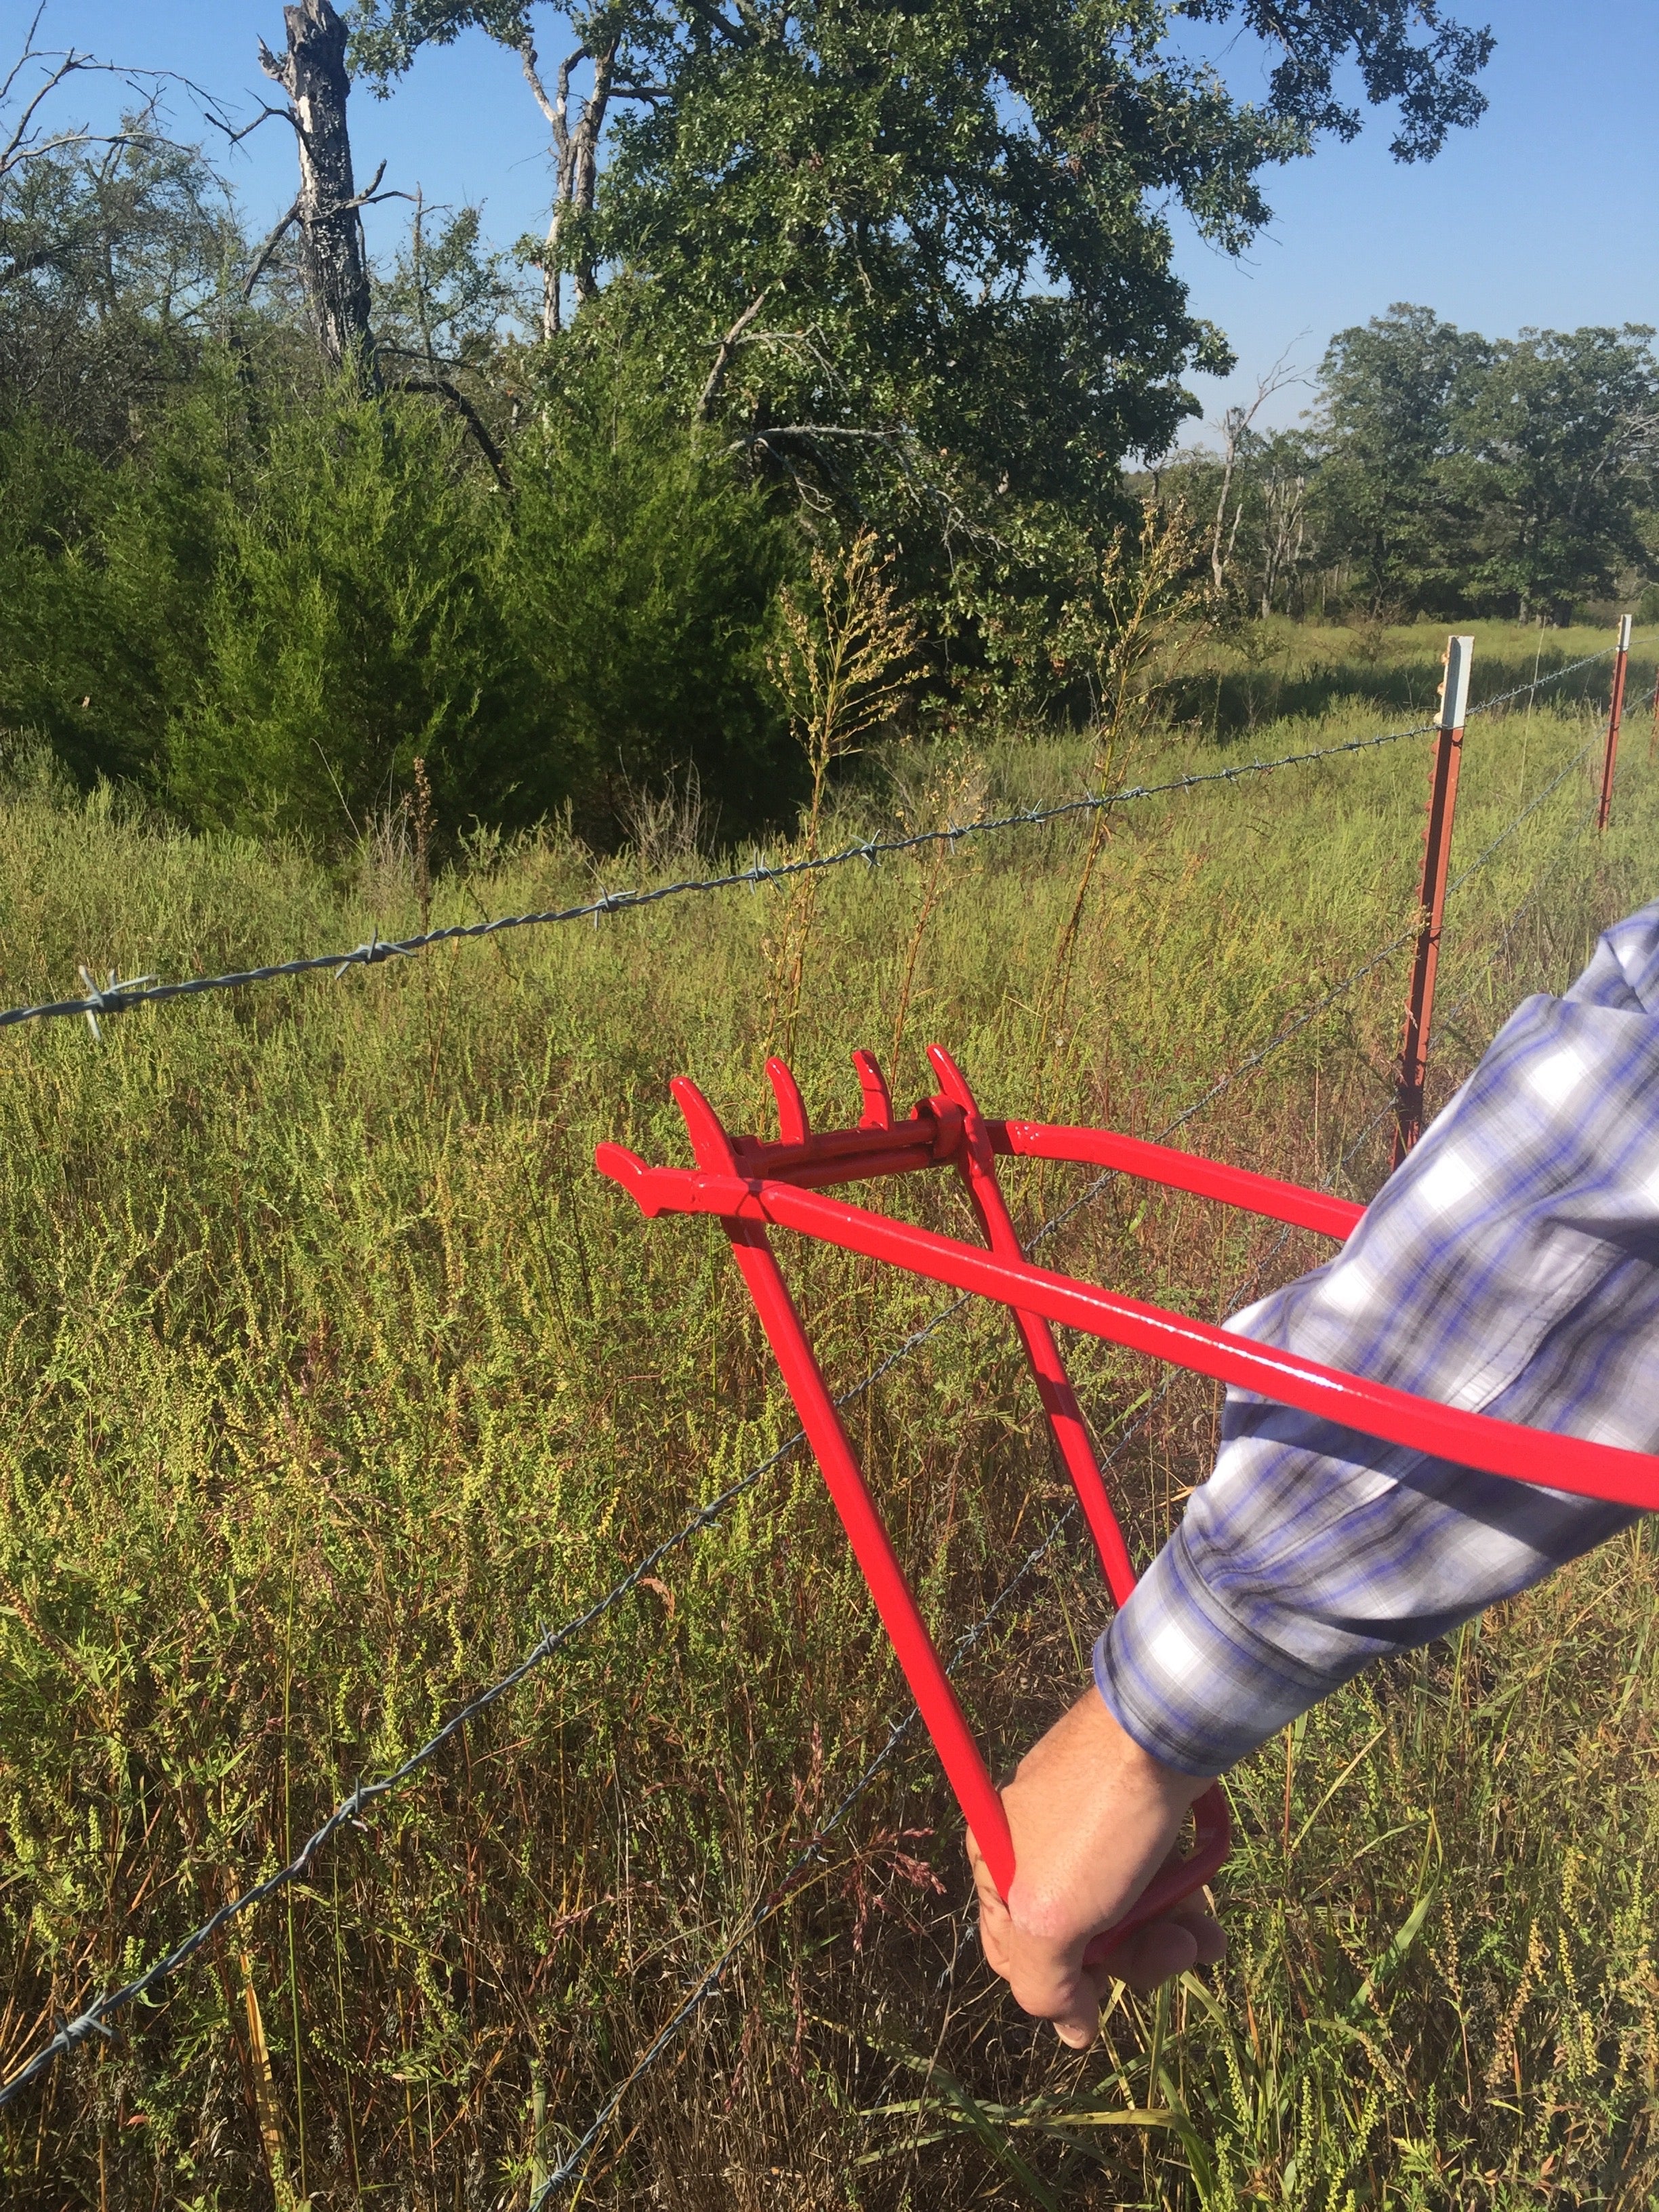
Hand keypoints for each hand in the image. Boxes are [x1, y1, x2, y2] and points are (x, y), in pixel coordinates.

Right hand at [967, 1687, 1225, 2047]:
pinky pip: (1150, 1879)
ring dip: (1167, 1937)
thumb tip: (1071, 2034)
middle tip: (1174, 1953)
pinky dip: (1179, 1904)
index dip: (1057, 1990)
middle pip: (1077, 1940)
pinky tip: (1209, 1922)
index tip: (1097, 2007)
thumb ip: (1044, 1984)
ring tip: (1204, 1938)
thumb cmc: (1097, 1823)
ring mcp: (1084, 1829)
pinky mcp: (1131, 1817)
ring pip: (1122, 1913)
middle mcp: (1033, 1847)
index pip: (1011, 1956)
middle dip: (1132, 1959)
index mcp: (994, 1862)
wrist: (1163, 1729)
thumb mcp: (1051, 1916)